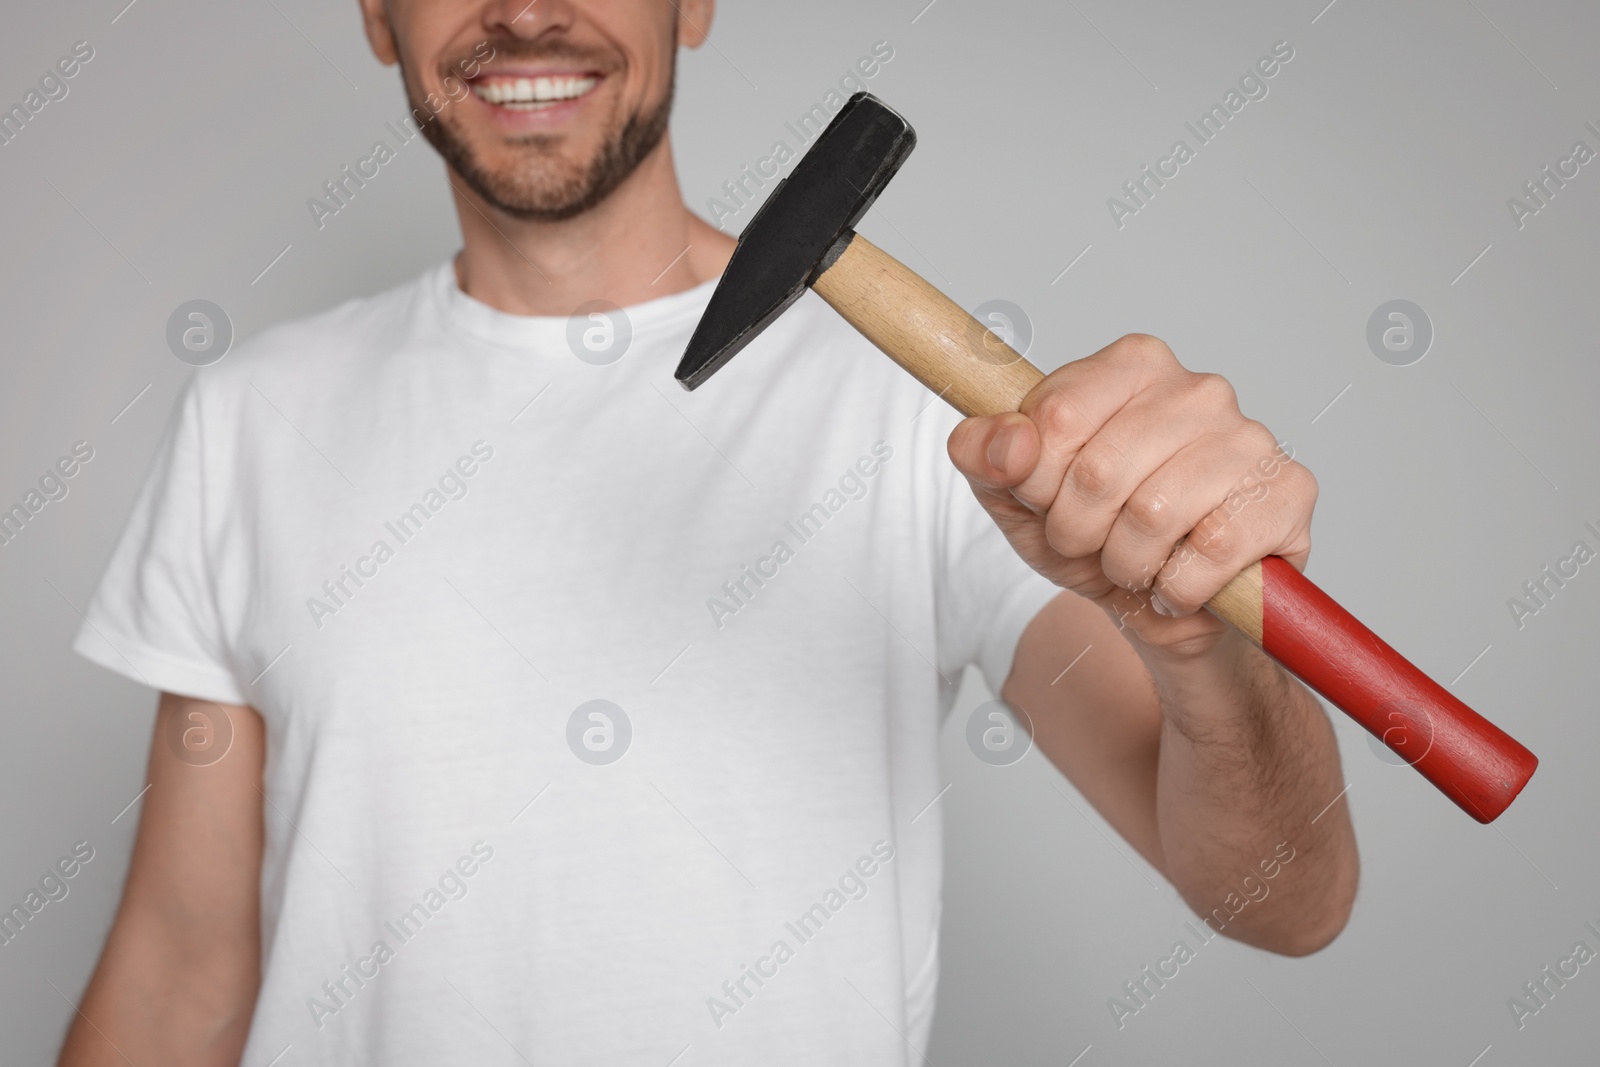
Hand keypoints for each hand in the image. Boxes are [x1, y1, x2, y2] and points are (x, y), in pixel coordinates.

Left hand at [948, 334, 1315, 655]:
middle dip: (1077, 531)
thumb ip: (985, 456)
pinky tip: (1181, 583)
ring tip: (1134, 564)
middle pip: (1099, 470)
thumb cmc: (1093, 536)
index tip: (1046, 502)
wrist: (1164, 604)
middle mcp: (1197, 388)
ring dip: (1126, 563)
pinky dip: (1180, 587)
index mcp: (1131, 366)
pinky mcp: (1288, 493)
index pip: (1054, 417)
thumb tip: (1007, 442)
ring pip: (1154, 512)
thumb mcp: (1016, 498)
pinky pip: (1214, 548)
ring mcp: (1250, 437)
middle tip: (1091, 544)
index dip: (1035, 483)